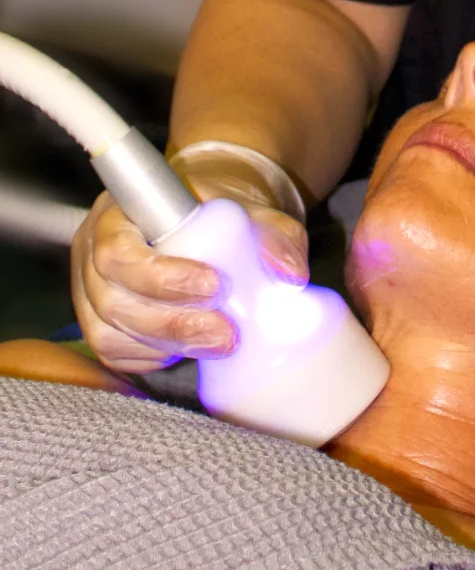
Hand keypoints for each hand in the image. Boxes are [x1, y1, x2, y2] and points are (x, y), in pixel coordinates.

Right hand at [71, 155, 308, 373]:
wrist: (210, 222)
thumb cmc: (224, 214)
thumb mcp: (257, 214)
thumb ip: (276, 236)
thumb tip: (289, 274)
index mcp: (119, 215)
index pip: (118, 252)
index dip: (161, 277)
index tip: (215, 286)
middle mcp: (93, 253)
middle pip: (113, 301)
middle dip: (173, 323)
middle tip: (226, 333)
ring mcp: (91, 292)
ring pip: (111, 334)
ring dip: (167, 344)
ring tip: (218, 343)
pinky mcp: (103, 324)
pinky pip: (116, 353)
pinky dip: (154, 356)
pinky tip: (190, 348)